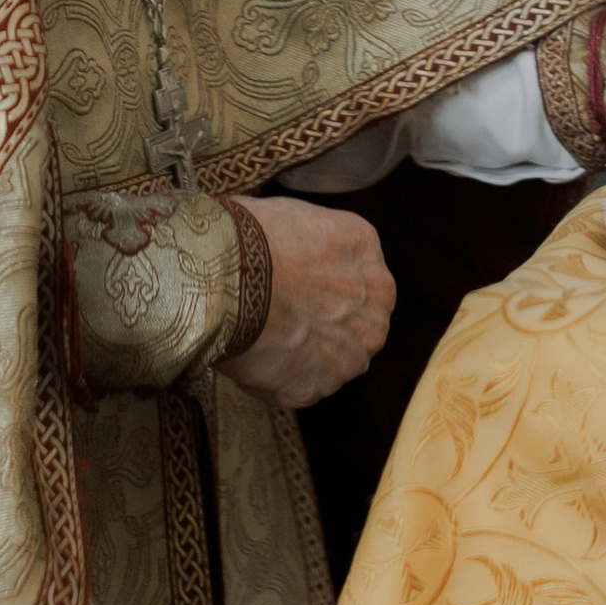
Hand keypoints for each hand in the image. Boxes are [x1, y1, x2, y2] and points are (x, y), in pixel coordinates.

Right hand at [220, 196, 394, 407]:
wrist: (231, 276)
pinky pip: (299, 386)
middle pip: (354, 321)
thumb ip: (316, 247)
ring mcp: (351, 354)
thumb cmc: (252, 237)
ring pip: (330, 359)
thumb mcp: (298, 217)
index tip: (294, 284)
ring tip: (261, 338)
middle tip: (281, 316)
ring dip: (303, 354)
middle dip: (325, 323)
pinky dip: (278, 379)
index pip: (354, 273)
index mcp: (366, 251)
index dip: (322, 282)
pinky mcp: (317, 387)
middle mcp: (374, 307)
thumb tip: (299, 259)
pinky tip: (251, 355)